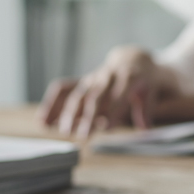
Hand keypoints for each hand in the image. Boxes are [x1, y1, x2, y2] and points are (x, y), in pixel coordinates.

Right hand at [38, 46, 179, 137]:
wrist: (132, 59)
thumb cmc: (143, 80)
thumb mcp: (151, 91)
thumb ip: (146, 110)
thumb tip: (144, 128)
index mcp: (128, 76)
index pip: (120, 94)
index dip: (114, 110)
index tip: (108, 127)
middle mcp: (107, 76)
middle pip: (96, 95)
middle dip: (89, 115)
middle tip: (83, 135)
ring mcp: (93, 78)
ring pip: (79, 94)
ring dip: (70, 113)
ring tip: (64, 131)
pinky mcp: (82, 81)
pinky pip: (63, 89)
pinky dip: (52, 104)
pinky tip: (43, 121)